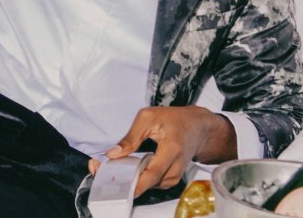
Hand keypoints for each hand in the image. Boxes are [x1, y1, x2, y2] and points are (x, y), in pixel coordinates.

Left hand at [87, 106, 235, 195]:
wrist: (198, 127)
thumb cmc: (175, 119)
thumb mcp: (148, 118)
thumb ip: (130, 137)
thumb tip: (112, 154)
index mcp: (172, 149)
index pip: (152, 174)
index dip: (134, 183)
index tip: (117, 184)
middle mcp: (176, 166)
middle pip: (148, 183)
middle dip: (125, 180)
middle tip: (103, 170)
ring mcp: (175, 175)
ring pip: (149, 185)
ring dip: (132, 179)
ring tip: (116, 167)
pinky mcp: (172, 178)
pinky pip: (152, 183)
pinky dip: (140, 178)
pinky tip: (131, 168)